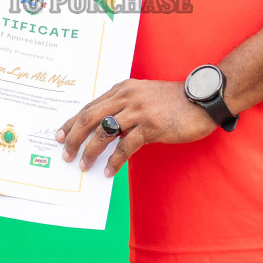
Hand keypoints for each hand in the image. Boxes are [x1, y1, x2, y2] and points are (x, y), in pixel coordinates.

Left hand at [57, 79, 216, 177]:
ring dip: (90, 152)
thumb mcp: (144, 96)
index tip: (60, 134)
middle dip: (73, 137)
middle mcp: (126, 98)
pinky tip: (109, 172)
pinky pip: (125, 147)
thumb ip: (124, 108)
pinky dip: (114, 162)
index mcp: (122, 89)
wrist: (202, 99)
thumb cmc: (173, 101)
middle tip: (65, 153)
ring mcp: (138, 112)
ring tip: (83, 166)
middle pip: (90, 118)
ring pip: (103, 133)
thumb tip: (105, 131)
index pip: (90, 106)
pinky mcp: (151, 127)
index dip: (72, 122)